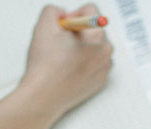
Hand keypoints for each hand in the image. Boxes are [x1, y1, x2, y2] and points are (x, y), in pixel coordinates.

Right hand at [18, 4, 112, 126]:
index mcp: (97, 36)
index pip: (91, 10)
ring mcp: (105, 69)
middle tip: (61, 45)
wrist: (44, 96)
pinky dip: (84, 63)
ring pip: (95, 47)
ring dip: (82, 48)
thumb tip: (63, 15)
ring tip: (64, 59)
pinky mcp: (101, 81)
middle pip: (94, 29)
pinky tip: (69, 70)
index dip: (72, 15)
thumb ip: (55, 10)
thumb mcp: (44, 24)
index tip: (63, 27)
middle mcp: (106, 52)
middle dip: (79, 32)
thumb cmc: (45, 65)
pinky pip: (95, 64)